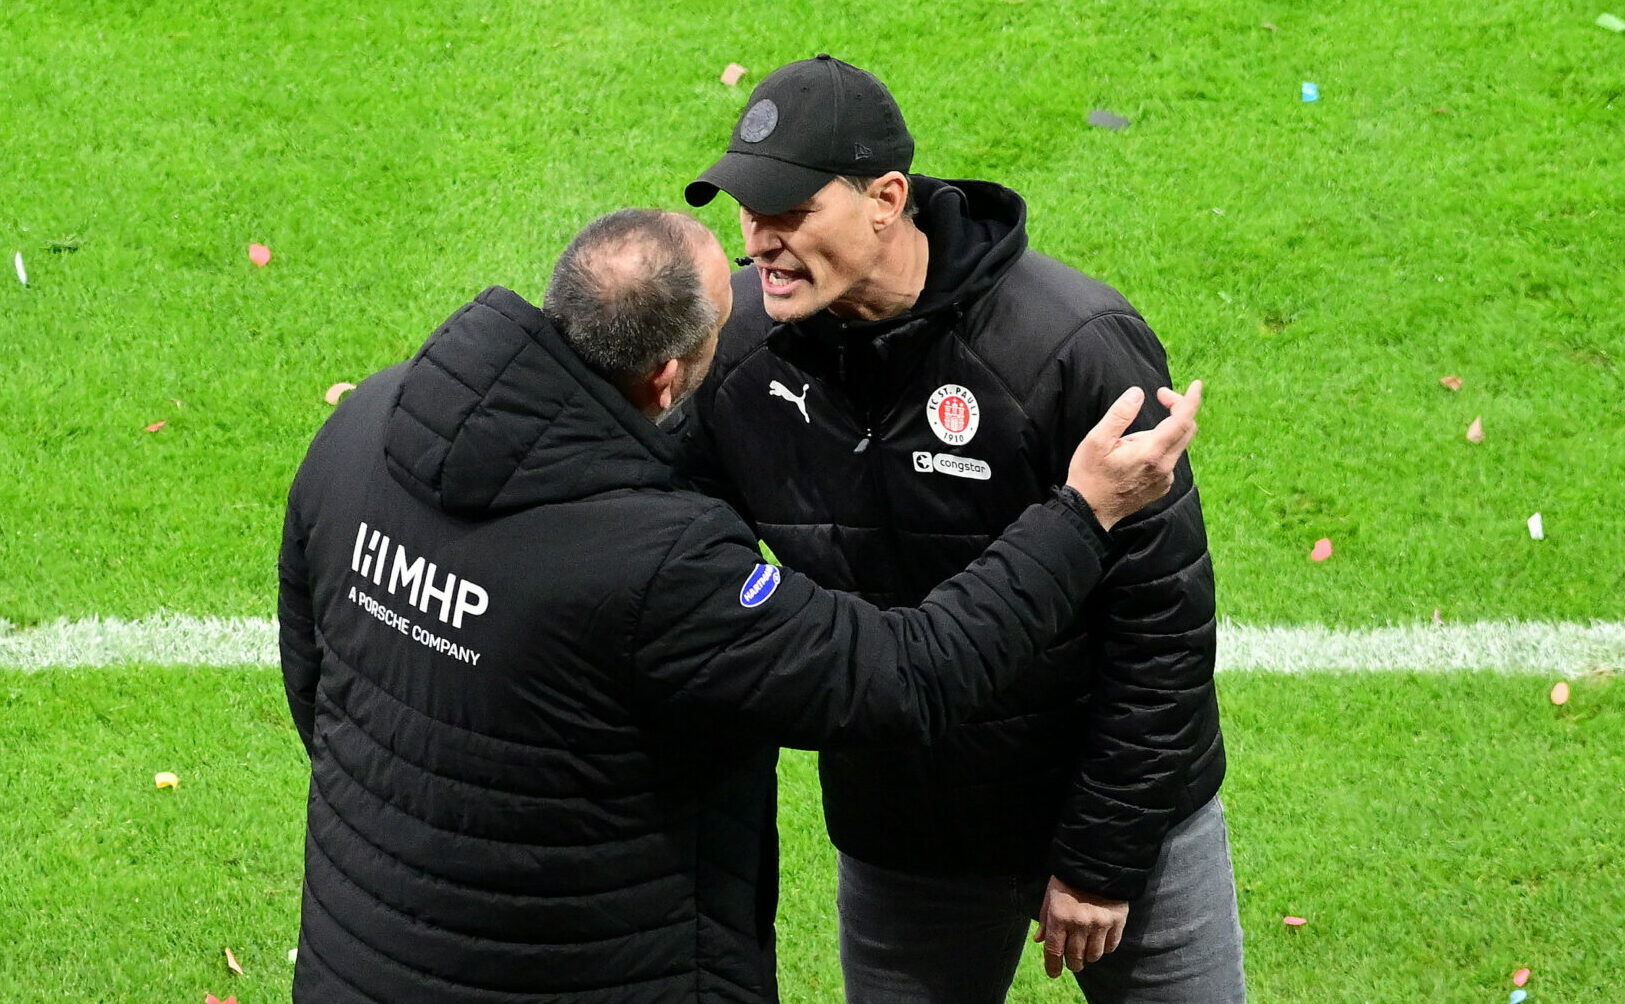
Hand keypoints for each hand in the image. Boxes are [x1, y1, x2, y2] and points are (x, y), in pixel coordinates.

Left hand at [1034, 875, 1128, 976]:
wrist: (1097, 862)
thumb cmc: (1068, 879)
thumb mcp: (1050, 896)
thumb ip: (1045, 919)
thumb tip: (1039, 941)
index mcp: (1059, 917)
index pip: (1054, 951)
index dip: (1053, 966)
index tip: (1054, 972)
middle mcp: (1079, 923)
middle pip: (1075, 958)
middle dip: (1072, 963)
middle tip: (1072, 961)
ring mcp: (1100, 924)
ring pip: (1093, 956)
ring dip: (1088, 957)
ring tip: (1086, 950)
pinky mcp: (1117, 922)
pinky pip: (1111, 947)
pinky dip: (1104, 948)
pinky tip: (1100, 942)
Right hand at [1066, 381, 1201, 530]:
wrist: (1089, 512)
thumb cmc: (1089, 476)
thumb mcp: (1096, 440)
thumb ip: (1120, 415)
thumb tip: (1138, 393)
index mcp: (1151, 452)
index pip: (1182, 420)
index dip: (1191, 399)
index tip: (1196, 384)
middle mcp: (1164, 467)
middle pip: (1187, 430)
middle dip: (1179, 408)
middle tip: (1160, 397)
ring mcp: (1165, 479)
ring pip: (1177, 445)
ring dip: (1165, 430)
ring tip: (1131, 438)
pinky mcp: (1161, 487)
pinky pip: (1169, 460)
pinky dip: (1161, 448)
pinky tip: (1136, 455)